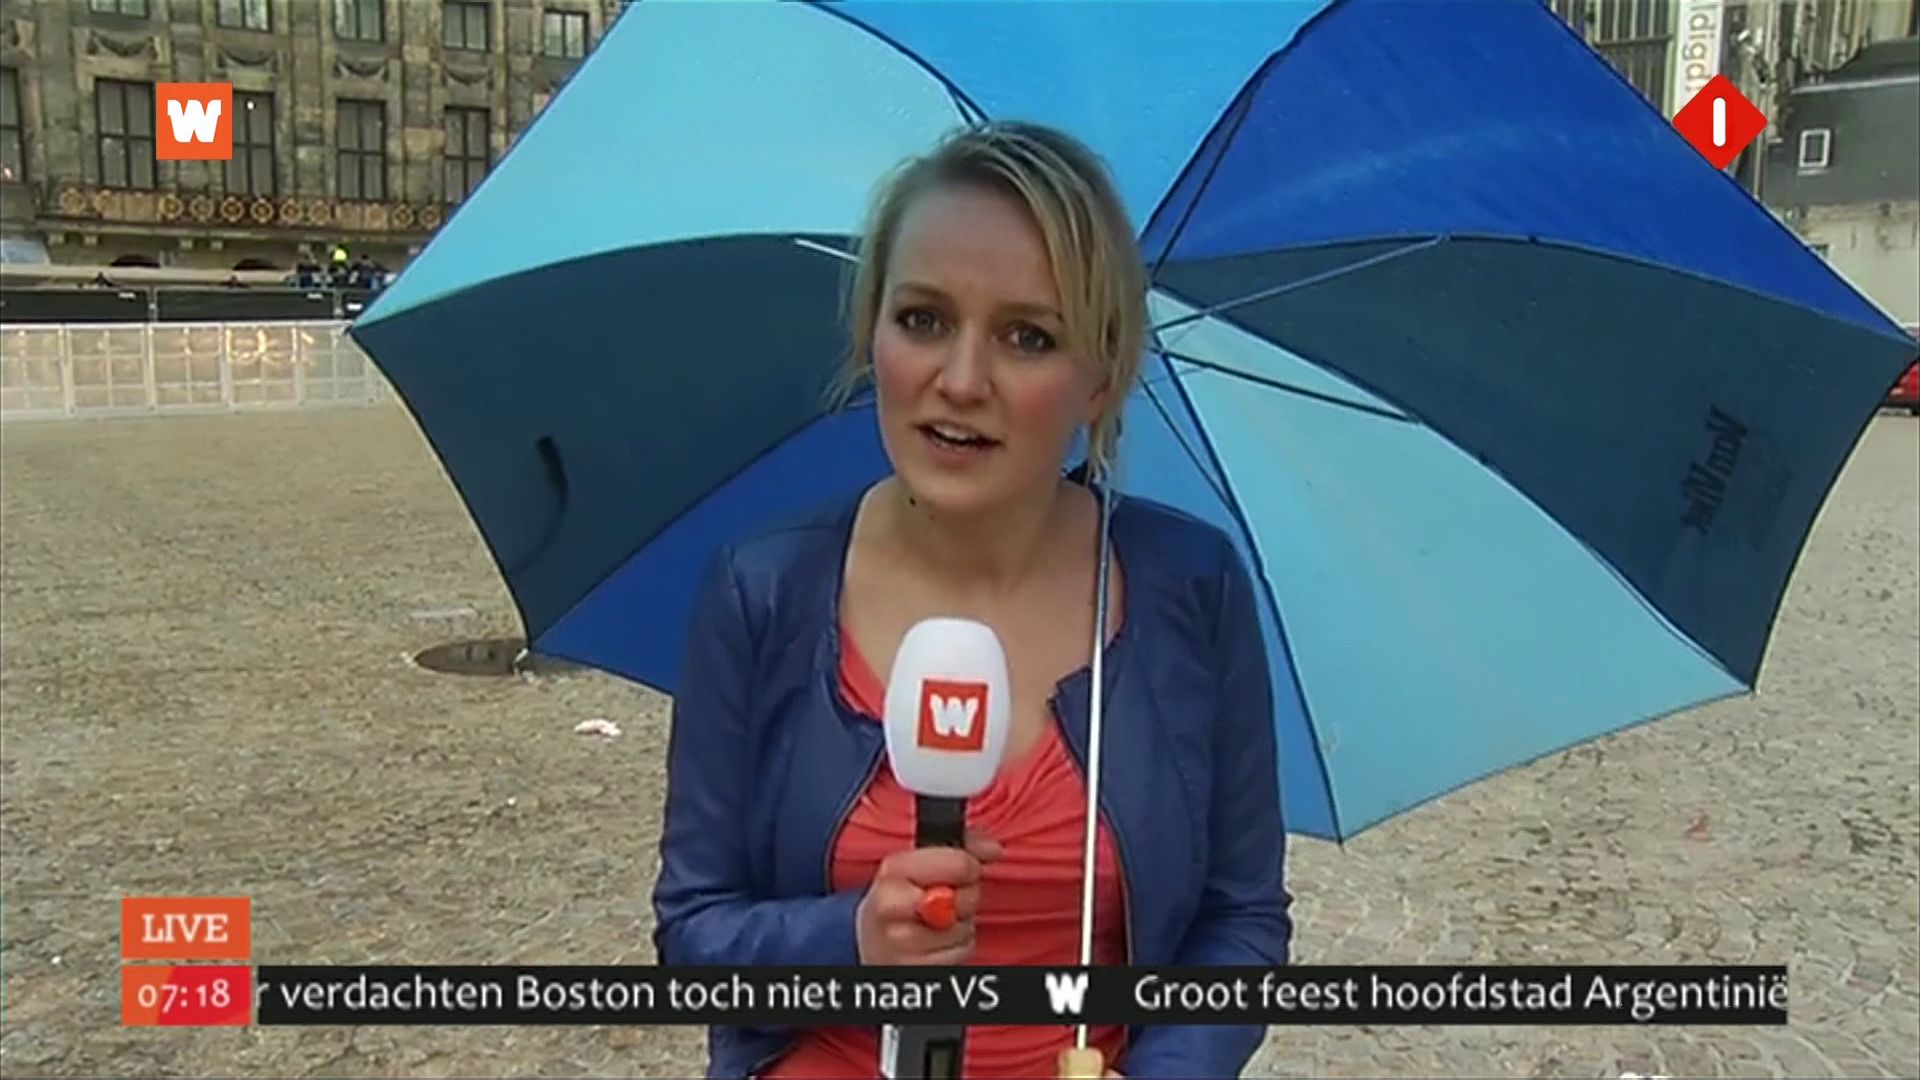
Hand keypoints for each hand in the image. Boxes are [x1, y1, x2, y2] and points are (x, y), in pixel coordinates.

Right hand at [856, 831, 1001, 964]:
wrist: (871, 939)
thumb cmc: (902, 895)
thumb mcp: (920, 860)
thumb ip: (962, 845)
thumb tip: (993, 849)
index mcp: (894, 870)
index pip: (959, 864)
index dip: (970, 867)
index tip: (963, 870)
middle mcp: (892, 905)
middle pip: (964, 899)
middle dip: (965, 897)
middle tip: (947, 897)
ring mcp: (900, 941)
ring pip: (965, 928)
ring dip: (961, 924)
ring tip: (939, 920)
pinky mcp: (914, 967)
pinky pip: (962, 953)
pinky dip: (958, 947)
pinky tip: (938, 941)